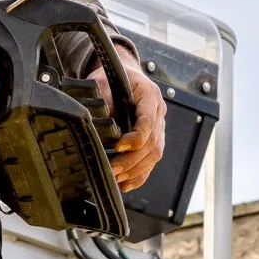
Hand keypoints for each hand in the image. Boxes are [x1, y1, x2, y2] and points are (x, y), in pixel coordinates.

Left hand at [91, 55, 167, 191]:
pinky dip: (139, 175)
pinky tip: (126, 184)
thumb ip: (103, 101)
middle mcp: (158, 112)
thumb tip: (100, 124)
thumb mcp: (103, 81)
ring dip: (135, 170)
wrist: (122, 73)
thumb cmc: (113, 76)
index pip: (148, 120)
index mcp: (149, 94)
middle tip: (113, 169)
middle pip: (152, 142)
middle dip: (132, 160)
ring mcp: (158, 127)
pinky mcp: (153, 139)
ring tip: (116, 178)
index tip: (119, 146)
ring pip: (153, 155)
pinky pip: (150, 161)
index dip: (136, 136)